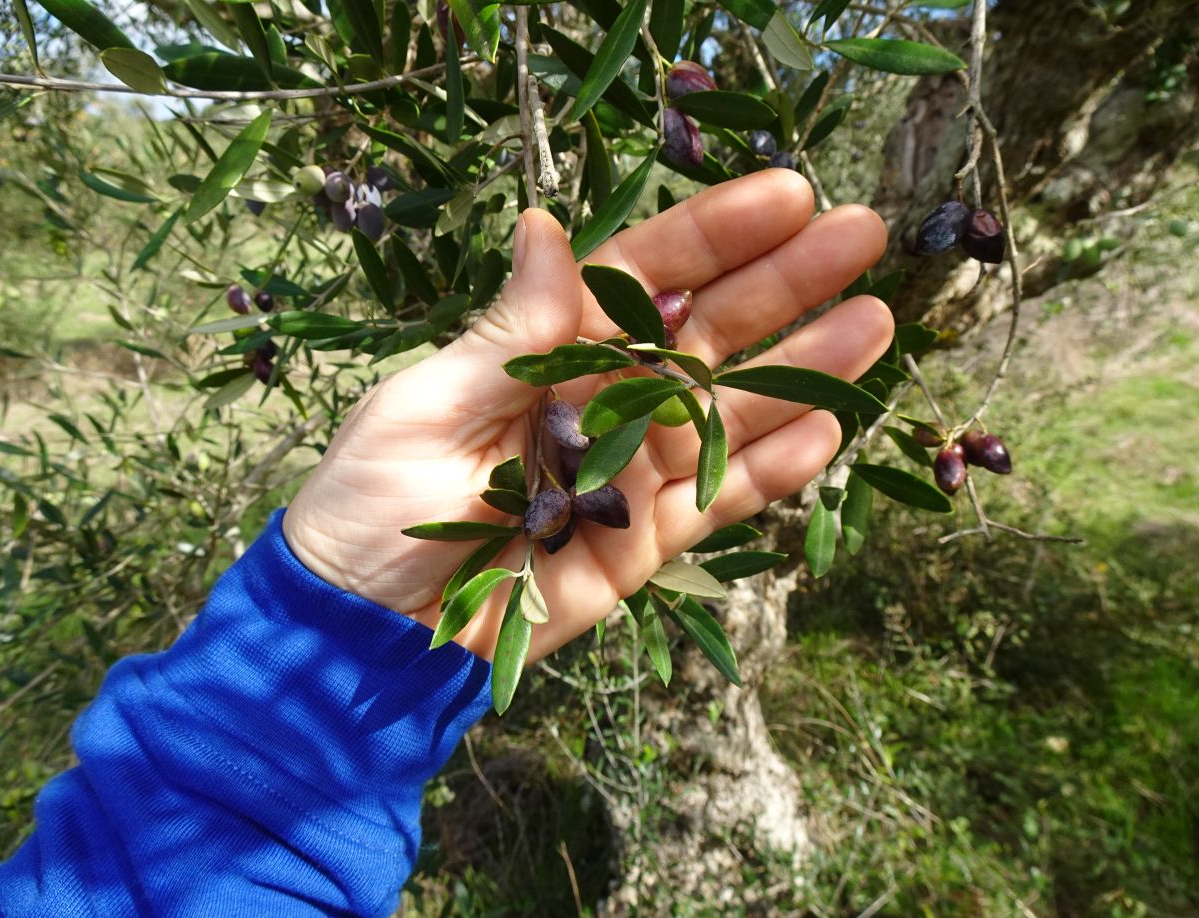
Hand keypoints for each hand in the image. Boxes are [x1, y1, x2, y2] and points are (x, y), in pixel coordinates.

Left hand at [283, 171, 891, 661]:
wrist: (363, 632)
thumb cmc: (372, 505)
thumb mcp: (425, 406)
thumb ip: (509, 331)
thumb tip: (547, 226)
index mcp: (543, 351)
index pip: (640, 278)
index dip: (711, 237)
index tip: (785, 196)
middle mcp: (599, 400)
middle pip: (703, 333)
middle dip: (781, 284)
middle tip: (862, 234)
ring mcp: (628, 471)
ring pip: (728, 411)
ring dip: (802, 369)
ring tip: (875, 322)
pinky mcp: (642, 543)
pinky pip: (718, 500)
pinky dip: (771, 470)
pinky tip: (829, 430)